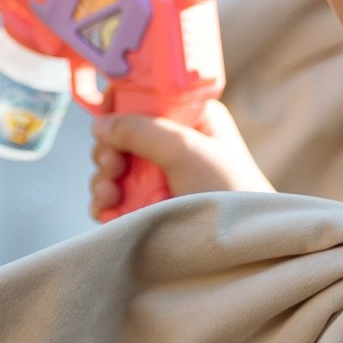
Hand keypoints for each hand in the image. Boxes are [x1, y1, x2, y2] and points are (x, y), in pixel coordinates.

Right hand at [89, 99, 273, 216]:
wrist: (243, 245)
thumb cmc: (229, 191)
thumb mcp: (186, 150)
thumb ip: (142, 130)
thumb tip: (99, 124)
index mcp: (191, 117)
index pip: (145, 97)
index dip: (120, 105)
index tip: (106, 120)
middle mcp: (174, 143)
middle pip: (121, 134)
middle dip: (109, 150)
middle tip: (113, 165)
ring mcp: (160, 176)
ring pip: (113, 167)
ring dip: (103, 178)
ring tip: (111, 193)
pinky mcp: (150, 206)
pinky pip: (114, 197)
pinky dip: (105, 202)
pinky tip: (108, 210)